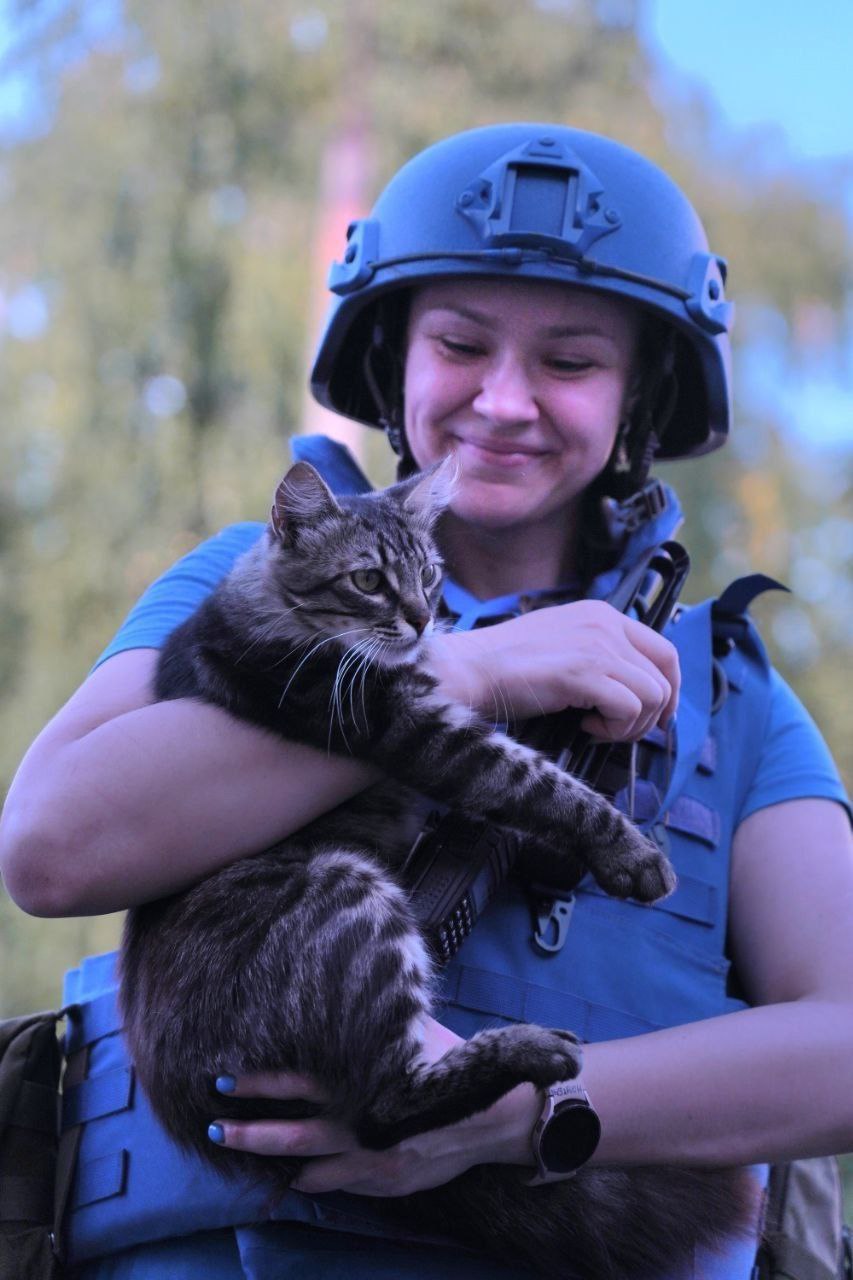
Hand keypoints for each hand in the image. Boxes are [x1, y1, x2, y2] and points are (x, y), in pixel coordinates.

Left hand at [210, 1018, 539, 1196]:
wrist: (492, 1114)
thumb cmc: (449, 1066)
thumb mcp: (413, 1034)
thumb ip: (378, 1027)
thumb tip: (344, 997)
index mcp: (363, 1080)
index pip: (302, 1080)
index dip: (262, 1080)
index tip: (225, 1076)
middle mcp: (361, 1119)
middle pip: (294, 1128)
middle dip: (250, 1128)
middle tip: (213, 1123)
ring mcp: (370, 1154)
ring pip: (308, 1161)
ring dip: (270, 1156)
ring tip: (233, 1148)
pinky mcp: (383, 1178)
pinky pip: (337, 1183)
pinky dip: (310, 1180)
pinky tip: (288, 1178)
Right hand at [427, 600, 679, 740]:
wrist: (472, 669)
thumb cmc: (509, 665)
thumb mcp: (563, 642)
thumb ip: (598, 653)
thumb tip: (631, 689)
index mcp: (602, 614)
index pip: (664, 650)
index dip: (669, 688)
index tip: (658, 714)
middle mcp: (607, 625)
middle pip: (664, 675)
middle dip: (652, 713)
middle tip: (621, 730)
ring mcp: (598, 648)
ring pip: (652, 695)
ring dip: (629, 724)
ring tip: (595, 726)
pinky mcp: (585, 673)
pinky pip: (629, 710)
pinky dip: (612, 729)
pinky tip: (584, 726)